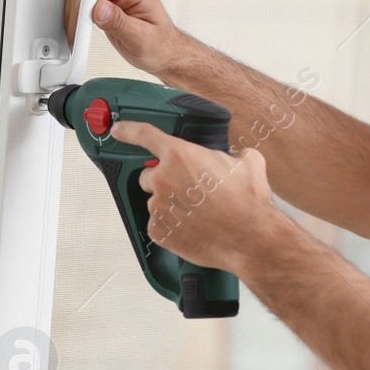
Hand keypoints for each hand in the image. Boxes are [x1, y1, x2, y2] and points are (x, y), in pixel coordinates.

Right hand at [64, 0, 186, 77]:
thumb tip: (99, 8)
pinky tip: (81, 29)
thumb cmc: (158, 45)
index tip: (80, 23)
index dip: (85, 2)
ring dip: (74, 13)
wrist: (162, 50)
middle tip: (78, 36)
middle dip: (76, 11)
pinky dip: (76, 14)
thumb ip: (119, 23)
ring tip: (79, 36)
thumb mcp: (141, 39)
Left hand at [111, 118, 279, 273]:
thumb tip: (234, 156)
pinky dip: (172, 226)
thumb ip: (229, 153)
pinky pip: (158, 224)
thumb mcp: (247, 161)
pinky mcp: (159, 231)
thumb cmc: (248, 202)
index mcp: (180, 155)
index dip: (128, 130)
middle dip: (166, 181)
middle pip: (149, 176)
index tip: (119, 131)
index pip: (144, 135)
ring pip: (156, 202)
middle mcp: (163, 179)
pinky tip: (193, 227)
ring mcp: (159, 207)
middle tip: (191, 190)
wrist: (250, 238)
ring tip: (198, 213)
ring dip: (171, 205)